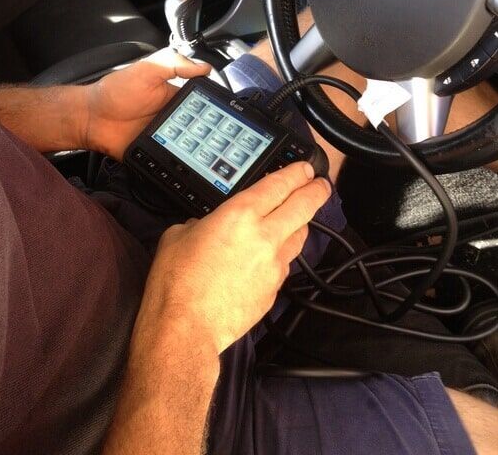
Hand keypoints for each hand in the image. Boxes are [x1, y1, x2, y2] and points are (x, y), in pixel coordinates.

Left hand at [81, 48, 210, 159]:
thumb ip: (175, 64)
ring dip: (199, 151)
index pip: (202, 101)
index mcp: (174, 95)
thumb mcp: (147, 70)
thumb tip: (205, 67)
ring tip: (210, 157)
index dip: (215, 107)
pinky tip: (190, 167)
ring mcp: (165, 136)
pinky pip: (173, 161)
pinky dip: (181, 164)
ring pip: (190, 146)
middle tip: (223, 141)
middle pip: (200, 127)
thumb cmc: (115, 91)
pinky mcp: (156, 153)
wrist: (91, 118)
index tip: (229, 114)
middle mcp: (173, 116)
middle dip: (211, 134)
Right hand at [133, 163, 330, 354]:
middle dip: (315, 191)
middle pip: (303, 207)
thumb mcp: (178, 235)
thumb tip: (206, 227)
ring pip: (299, 236)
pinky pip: (285, 265)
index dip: (296, 173)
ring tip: (297, 217)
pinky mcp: (274, 290)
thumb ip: (200, 223)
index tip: (304, 168)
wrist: (186, 328)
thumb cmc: (176, 281)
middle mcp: (264, 236)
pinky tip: (271, 256)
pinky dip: (282, 255)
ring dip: (301, 223)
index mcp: (239, 214)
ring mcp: (273, 265)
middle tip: (320, 184)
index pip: (279, 185)